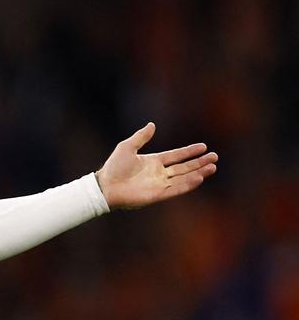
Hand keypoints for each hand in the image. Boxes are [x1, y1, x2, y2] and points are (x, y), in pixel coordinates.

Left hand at [95, 123, 216, 208]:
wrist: (105, 186)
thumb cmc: (113, 167)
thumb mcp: (127, 147)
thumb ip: (141, 137)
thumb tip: (152, 124)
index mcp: (153, 162)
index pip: (176, 156)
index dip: (189, 152)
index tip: (204, 146)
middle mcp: (158, 173)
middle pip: (184, 167)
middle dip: (199, 162)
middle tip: (215, 157)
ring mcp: (159, 184)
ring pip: (183, 178)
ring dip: (198, 172)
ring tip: (212, 167)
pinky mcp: (157, 195)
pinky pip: (176, 189)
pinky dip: (188, 184)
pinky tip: (199, 178)